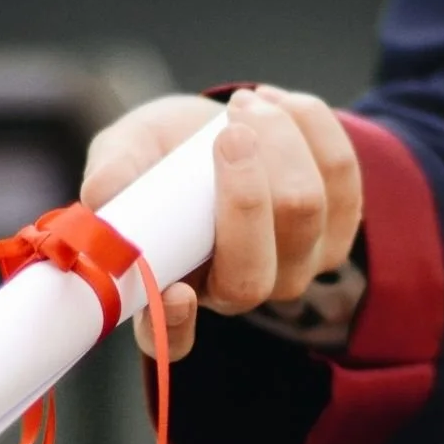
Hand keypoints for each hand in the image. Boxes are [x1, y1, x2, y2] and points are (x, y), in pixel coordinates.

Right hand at [80, 86, 362, 360]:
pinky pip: (342, 176)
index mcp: (176, 289)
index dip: (175, 326)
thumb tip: (102, 196)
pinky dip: (311, 126)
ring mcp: (296, 267)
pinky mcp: (338, 229)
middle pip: (253, 272)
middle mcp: (239, 292)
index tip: (176, 293)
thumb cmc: (165, 153)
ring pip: (304, 211)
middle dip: (245, 193)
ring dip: (278, 141)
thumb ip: (114, 173)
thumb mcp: (128, 151)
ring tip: (244, 105)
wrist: (222, 127)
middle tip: (228, 132)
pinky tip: (278, 104)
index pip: (172, 339)